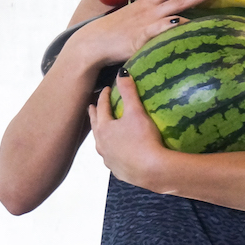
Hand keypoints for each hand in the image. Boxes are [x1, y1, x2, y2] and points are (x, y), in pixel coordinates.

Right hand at [69, 0, 220, 68]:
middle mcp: (149, 9)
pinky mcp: (141, 37)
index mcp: (147, 4)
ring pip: (175, 7)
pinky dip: (171, 25)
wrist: (94, 42)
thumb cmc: (114, 33)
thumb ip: (148, 17)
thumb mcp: (133, 19)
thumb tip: (164, 20)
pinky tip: (183, 23)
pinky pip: (159, 29)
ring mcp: (147, 22)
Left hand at [88, 70, 167, 187]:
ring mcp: (108, 160)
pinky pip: (111, 159)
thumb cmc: (143, 139)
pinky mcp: (118, 171)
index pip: (101, 107)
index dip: (104, 97)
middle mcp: (102, 145)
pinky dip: (112, 152)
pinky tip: (116, 153)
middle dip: (94, 115)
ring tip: (102, 130)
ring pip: (101, 144)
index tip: (107, 89)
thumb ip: (129, 92)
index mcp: (104, 128)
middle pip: (95, 126)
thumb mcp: (136, 112)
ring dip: (101, 135)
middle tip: (91, 107)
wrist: (152, 170)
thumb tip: (122, 72)